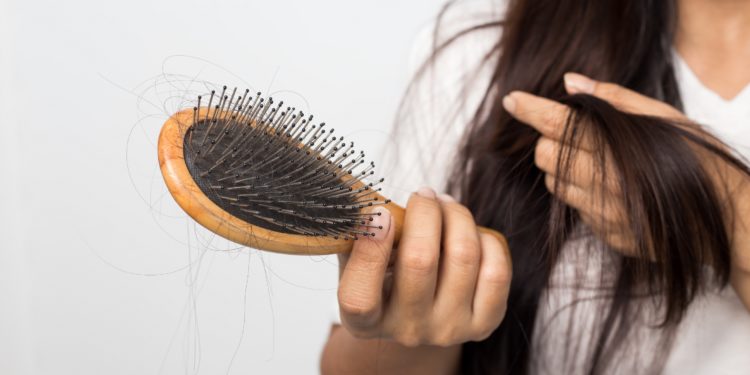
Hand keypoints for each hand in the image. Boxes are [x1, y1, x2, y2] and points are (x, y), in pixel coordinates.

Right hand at [336, 187, 511, 346]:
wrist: (421, 311)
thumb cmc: (385, 274)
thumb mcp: (357, 259)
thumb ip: (357, 235)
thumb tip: (368, 202)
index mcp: (365, 322)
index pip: (360, 298)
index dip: (371, 251)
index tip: (381, 212)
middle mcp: (407, 331)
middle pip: (420, 261)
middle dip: (425, 212)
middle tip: (423, 194)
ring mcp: (448, 330)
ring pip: (463, 256)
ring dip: (457, 216)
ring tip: (446, 205)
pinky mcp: (484, 324)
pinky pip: (495, 271)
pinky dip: (485, 240)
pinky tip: (470, 233)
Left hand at [501, 73, 686, 253]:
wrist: (728, 221)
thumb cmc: (700, 161)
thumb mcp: (666, 119)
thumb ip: (616, 100)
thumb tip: (571, 83)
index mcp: (618, 147)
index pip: (558, 124)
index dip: (531, 110)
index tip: (512, 100)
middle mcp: (605, 182)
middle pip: (546, 155)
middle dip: (552, 141)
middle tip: (575, 135)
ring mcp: (604, 213)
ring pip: (555, 185)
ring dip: (564, 169)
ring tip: (597, 162)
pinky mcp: (607, 235)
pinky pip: (577, 210)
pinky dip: (584, 195)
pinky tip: (613, 190)